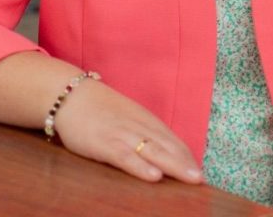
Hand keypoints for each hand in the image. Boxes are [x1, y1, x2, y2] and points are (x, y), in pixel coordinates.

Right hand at [55, 77, 203, 183]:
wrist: (70, 93)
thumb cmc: (98, 107)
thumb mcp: (125, 115)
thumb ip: (141, 130)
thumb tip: (159, 149)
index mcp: (144, 119)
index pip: (171, 138)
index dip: (186, 155)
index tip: (199, 171)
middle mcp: (137, 125)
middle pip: (167, 145)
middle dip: (186, 163)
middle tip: (202, 179)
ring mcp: (122, 134)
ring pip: (152, 151)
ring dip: (173, 165)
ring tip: (190, 178)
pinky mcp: (104, 143)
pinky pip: (125, 157)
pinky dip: (140, 166)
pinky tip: (154, 176)